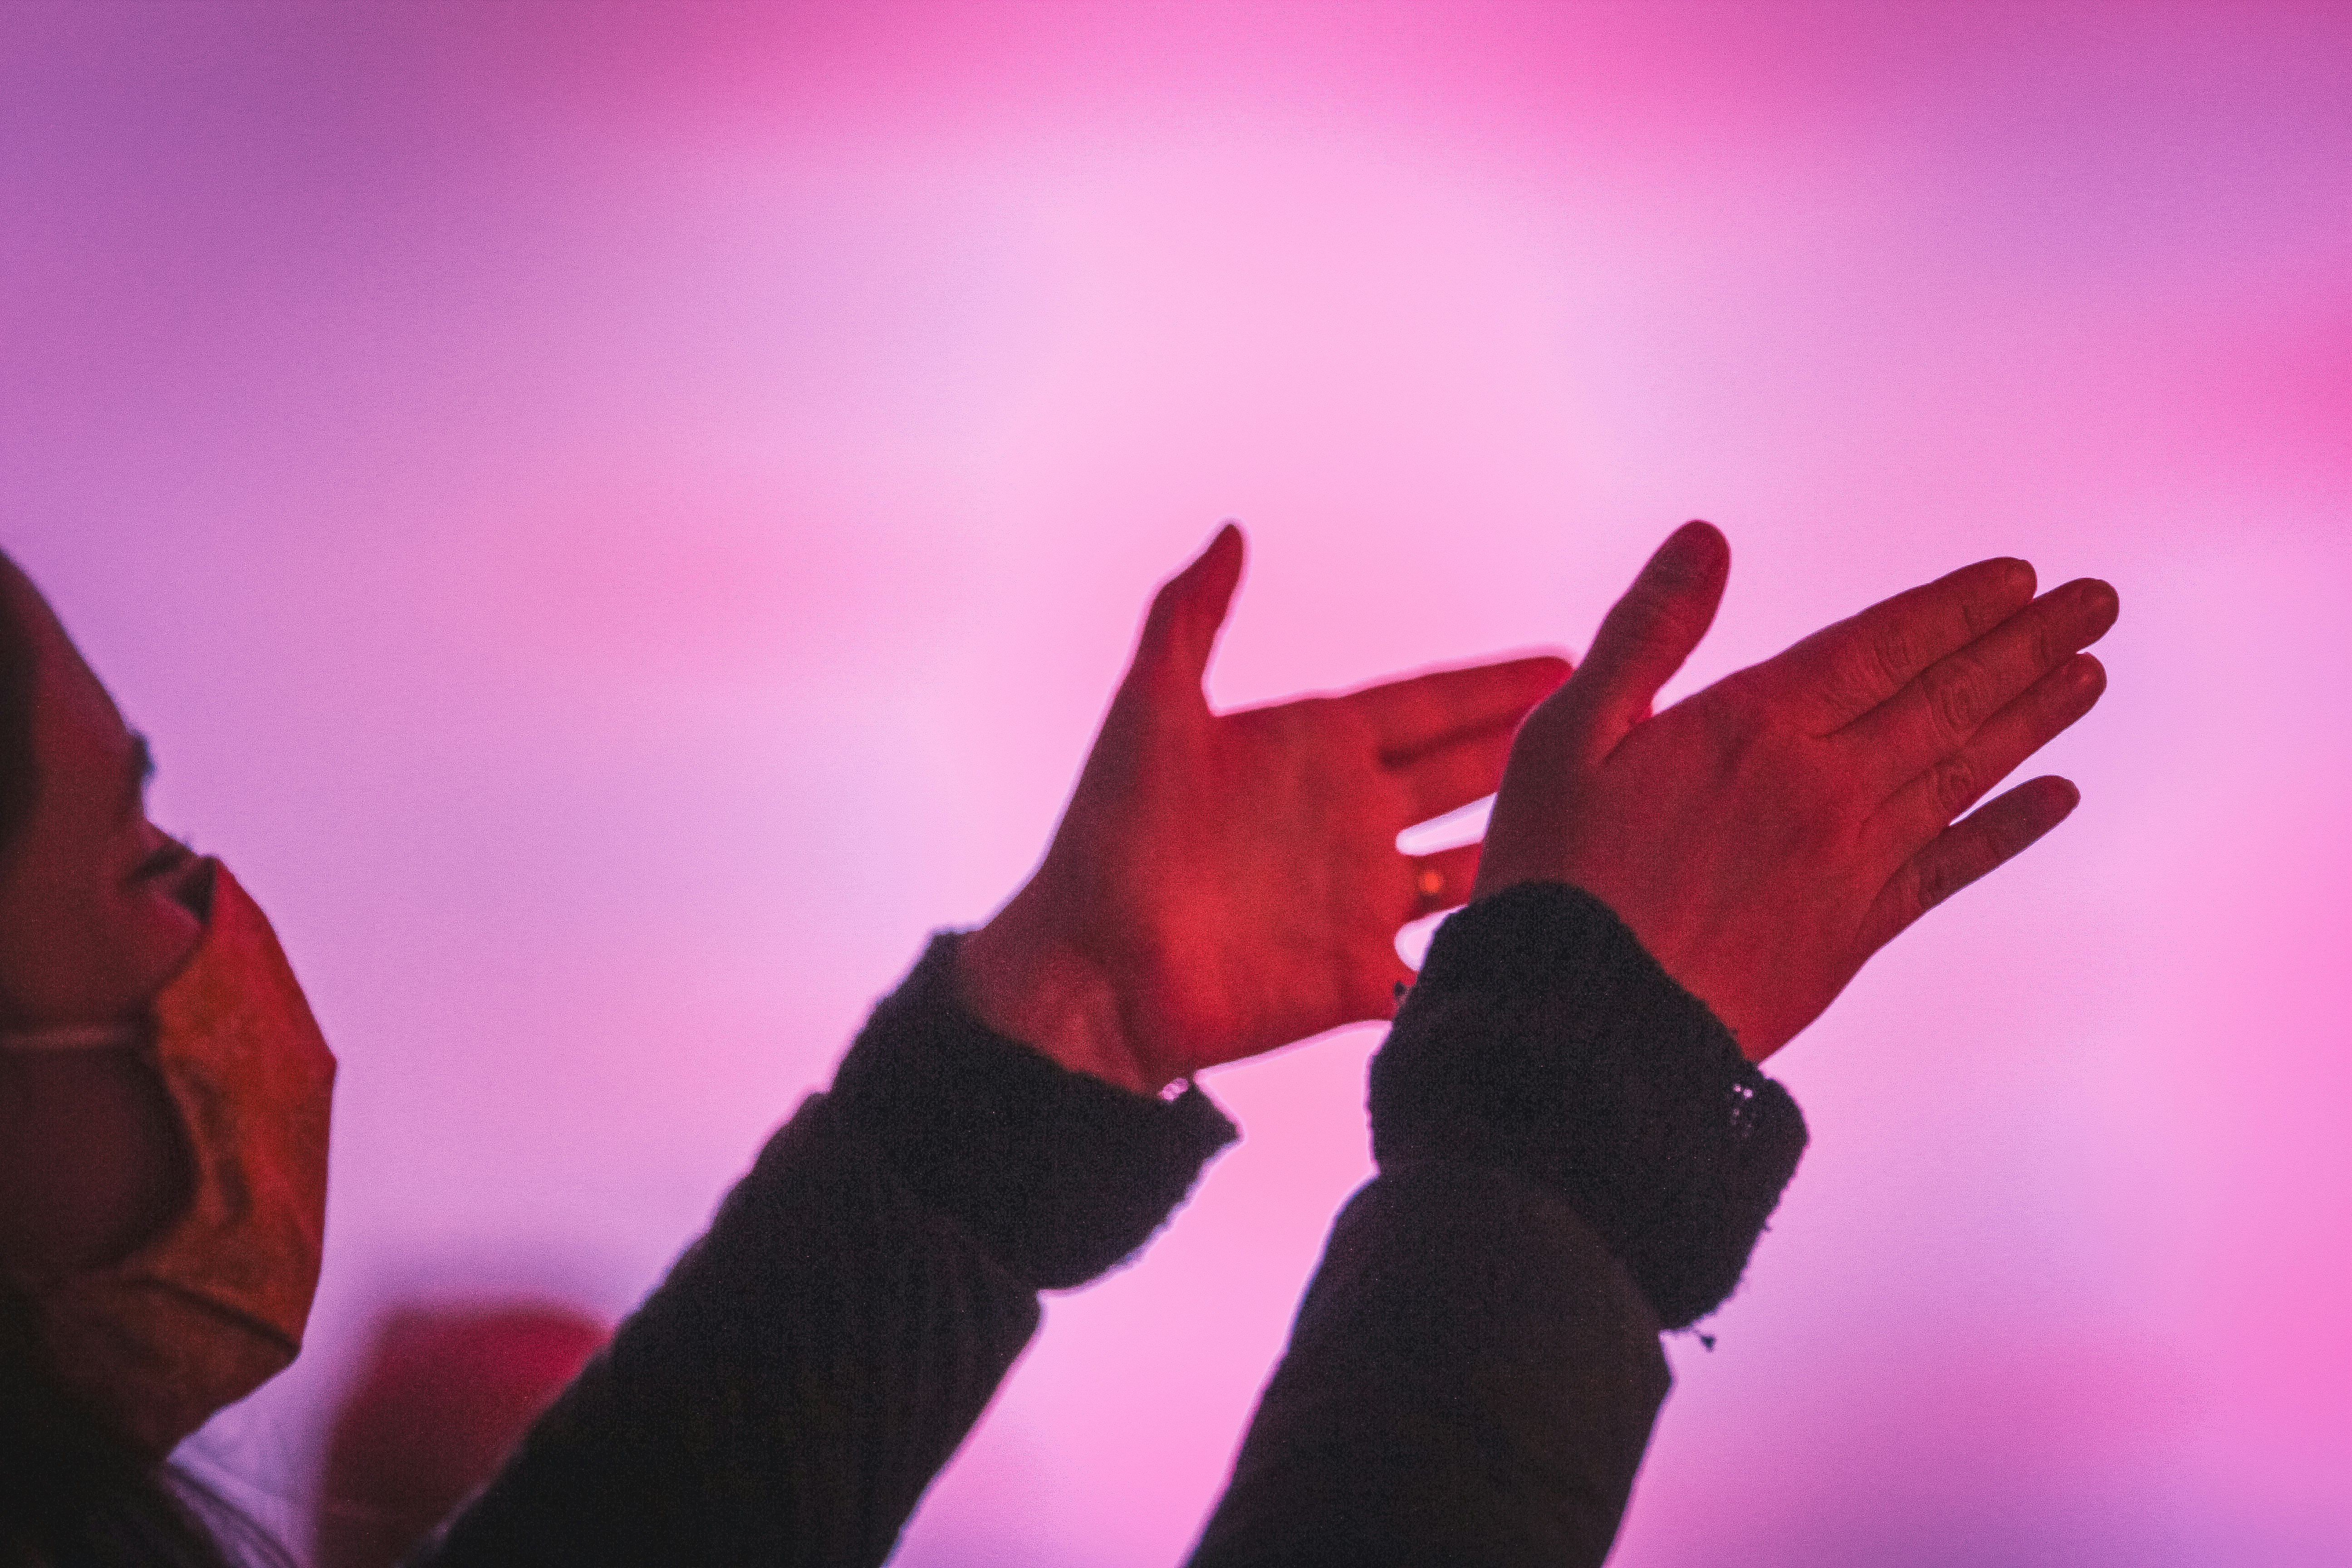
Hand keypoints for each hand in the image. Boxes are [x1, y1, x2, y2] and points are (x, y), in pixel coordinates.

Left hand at [959, 525, 1567, 1093]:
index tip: (1563, 660)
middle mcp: (1347, 818)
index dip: (1490, 686)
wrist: (1093, 970)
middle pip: (1463, 774)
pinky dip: (1492, 946)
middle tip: (1615, 721)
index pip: (1424, 705)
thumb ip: (1191, 615)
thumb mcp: (1149, 708)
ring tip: (1603, 822)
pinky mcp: (1360, 976)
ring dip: (1529, 841)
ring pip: (1469, 862)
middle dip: (1532, 748)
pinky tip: (1554, 927)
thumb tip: (1228, 533)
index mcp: (1312, 748)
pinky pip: (1443, 957)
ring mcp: (1359, 899)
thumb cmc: (1109, 836)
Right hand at [1476, 521, 2117, 1061]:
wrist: (1585, 1027)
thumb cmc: (1555, 877)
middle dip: (2025, 644)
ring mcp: (1849, 863)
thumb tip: (1706, 539)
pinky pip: (1950, 867)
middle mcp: (1822, 787)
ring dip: (2033, 717)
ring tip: (2088, 674)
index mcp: (1752, 727)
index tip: (2019, 576)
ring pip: (1963, 773)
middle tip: (2094, 603)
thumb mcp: (1567, 734)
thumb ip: (1648, 632)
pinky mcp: (1853, 933)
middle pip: (1945, 699)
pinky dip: (2007, 829)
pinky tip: (2054, 798)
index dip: (1954, 608)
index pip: (1881, 646)